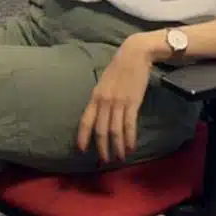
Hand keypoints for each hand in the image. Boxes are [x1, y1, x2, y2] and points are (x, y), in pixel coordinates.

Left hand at [77, 38, 153, 163]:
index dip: (82, 136)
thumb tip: (98, 114)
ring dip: (117, 147)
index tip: (81, 150)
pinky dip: (130, 139)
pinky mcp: (133, 103)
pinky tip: (131, 148)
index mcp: (95, 95)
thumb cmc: (119, 67)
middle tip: (104, 161)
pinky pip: (129, 125)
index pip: (85, 120)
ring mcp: (118, 102)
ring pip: (115, 131)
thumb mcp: (104, 82)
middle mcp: (104, 101)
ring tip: (119, 158)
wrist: (134, 54)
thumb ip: (100, 97)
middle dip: (102, 148)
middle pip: (100, 130)